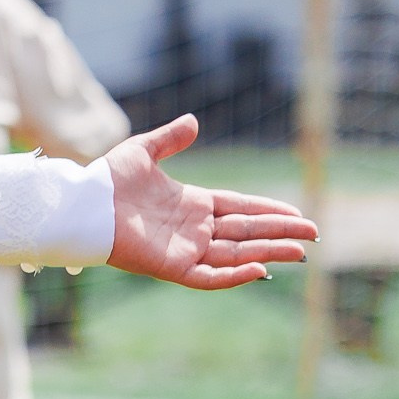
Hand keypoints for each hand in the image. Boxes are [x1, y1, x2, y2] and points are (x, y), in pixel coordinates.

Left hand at [103, 115, 318, 286]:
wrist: (84, 204)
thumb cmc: (107, 180)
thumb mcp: (143, 151)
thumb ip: (170, 139)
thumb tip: (194, 122)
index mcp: (192, 204)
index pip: (240, 209)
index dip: (269, 211)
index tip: (297, 214)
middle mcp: (194, 229)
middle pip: (247, 232)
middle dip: (280, 233)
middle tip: (313, 234)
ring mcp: (185, 249)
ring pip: (237, 254)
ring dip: (269, 252)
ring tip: (301, 251)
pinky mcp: (172, 267)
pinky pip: (210, 276)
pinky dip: (234, 275)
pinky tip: (260, 269)